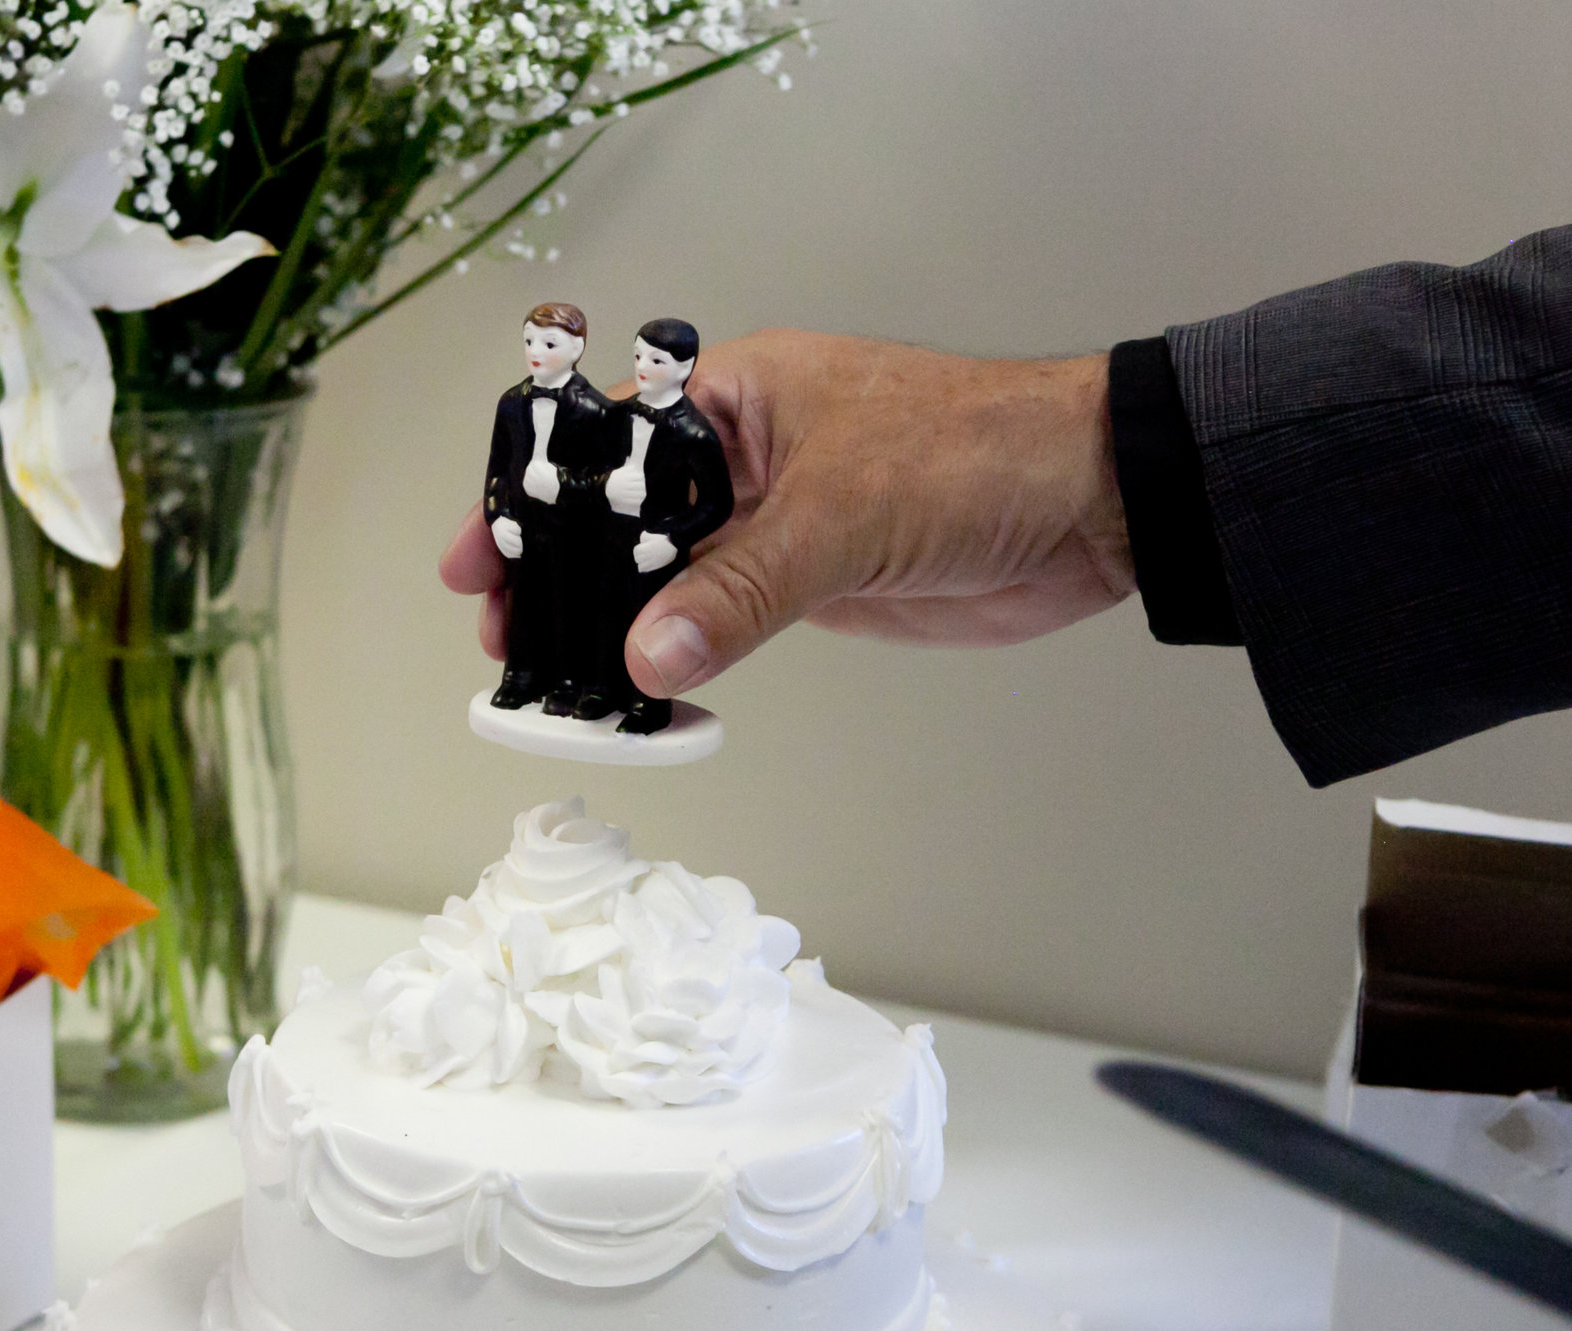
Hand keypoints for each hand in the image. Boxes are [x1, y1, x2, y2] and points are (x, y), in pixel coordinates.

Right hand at [443, 330, 1132, 684]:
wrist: (1089, 506)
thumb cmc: (979, 452)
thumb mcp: (842, 514)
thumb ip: (741, 589)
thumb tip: (650, 656)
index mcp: (736, 397)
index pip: (605, 444)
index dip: (535, 503)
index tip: (481, 563)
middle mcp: (744, 455)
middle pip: (625, 520)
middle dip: (566, 580)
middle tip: (510, 644)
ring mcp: (776, 522)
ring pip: (671, 579)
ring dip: (621, 628)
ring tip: (561, 683)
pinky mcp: (811, 582)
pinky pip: (726, 621)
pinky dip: (685, 657)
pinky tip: (646, 692)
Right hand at [605, 467, 646, 516]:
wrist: (603, 488)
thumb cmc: (614, 479)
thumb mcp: (618, 472)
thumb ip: (627, 469)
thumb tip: (635, 468)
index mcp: (624, 477)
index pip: (638, 476)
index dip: (641, 477)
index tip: (642, 477)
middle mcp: (625, 485)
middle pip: (640, 485)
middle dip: (643, 485)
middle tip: (644, 485)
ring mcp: (624, 493)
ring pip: (638, 493)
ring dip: (642, 493)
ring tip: (643, 493)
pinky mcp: (623, 500)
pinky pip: (633, 501)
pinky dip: (638, 500)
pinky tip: (640, 499)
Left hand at [633, 530, 677, 573]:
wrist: (674, 546)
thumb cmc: (663, 539)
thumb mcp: (652, 535)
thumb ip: (644, 536)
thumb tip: (641, 540)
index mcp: (645, 548)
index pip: (636, 551)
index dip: (638, 549)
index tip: (642, 548)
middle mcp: (647, 556)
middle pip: (637, 559)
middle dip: (639, 556)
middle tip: (643, 554)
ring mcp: (651, 562)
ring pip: (640, 566)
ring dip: (641, 564)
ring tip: (645, 561)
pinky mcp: (656, 566)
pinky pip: (647, 570)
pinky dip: (645, 568)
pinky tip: (648, 565)